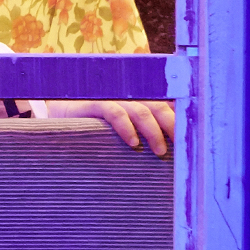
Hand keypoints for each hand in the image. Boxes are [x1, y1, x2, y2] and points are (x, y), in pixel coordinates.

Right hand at [45, 98, 175, 155]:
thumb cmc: (93, 131)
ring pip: (141, 110)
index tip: (193, 137)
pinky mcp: (93, 105)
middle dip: (173, 126)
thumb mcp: (121, 133)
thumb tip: (172, 151)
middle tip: (182, 148)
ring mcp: (111, 98)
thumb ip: (143, 134)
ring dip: (153, 131)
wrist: (56, 119)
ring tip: (159, 152)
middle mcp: (127, 97)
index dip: (180, 118)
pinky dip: (125, 127)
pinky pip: (114, 112)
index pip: (166, 104)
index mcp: (137, 101)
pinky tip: (132, 143)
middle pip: (159, 106)